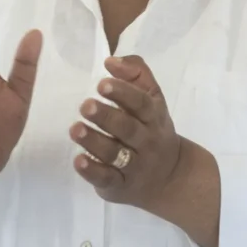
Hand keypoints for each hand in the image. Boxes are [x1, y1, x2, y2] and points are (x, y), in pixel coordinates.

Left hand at [69, 55, 186, 209]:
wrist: (171, 177)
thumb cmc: (152, 129)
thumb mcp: (152, 98)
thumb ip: (136, 74)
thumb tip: (110, 61)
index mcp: (154, 116)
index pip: (141, 103)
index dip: (123, 93)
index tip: (101, 84)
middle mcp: (147, 141)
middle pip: (127, 128)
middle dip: (106, 116)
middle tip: (85, 106)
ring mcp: (134, 165)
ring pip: (115, 153)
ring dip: (94, 141)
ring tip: (75, 129)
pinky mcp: (120, 185)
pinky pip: (107, 179)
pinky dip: (92, 171)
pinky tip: (78, 161)